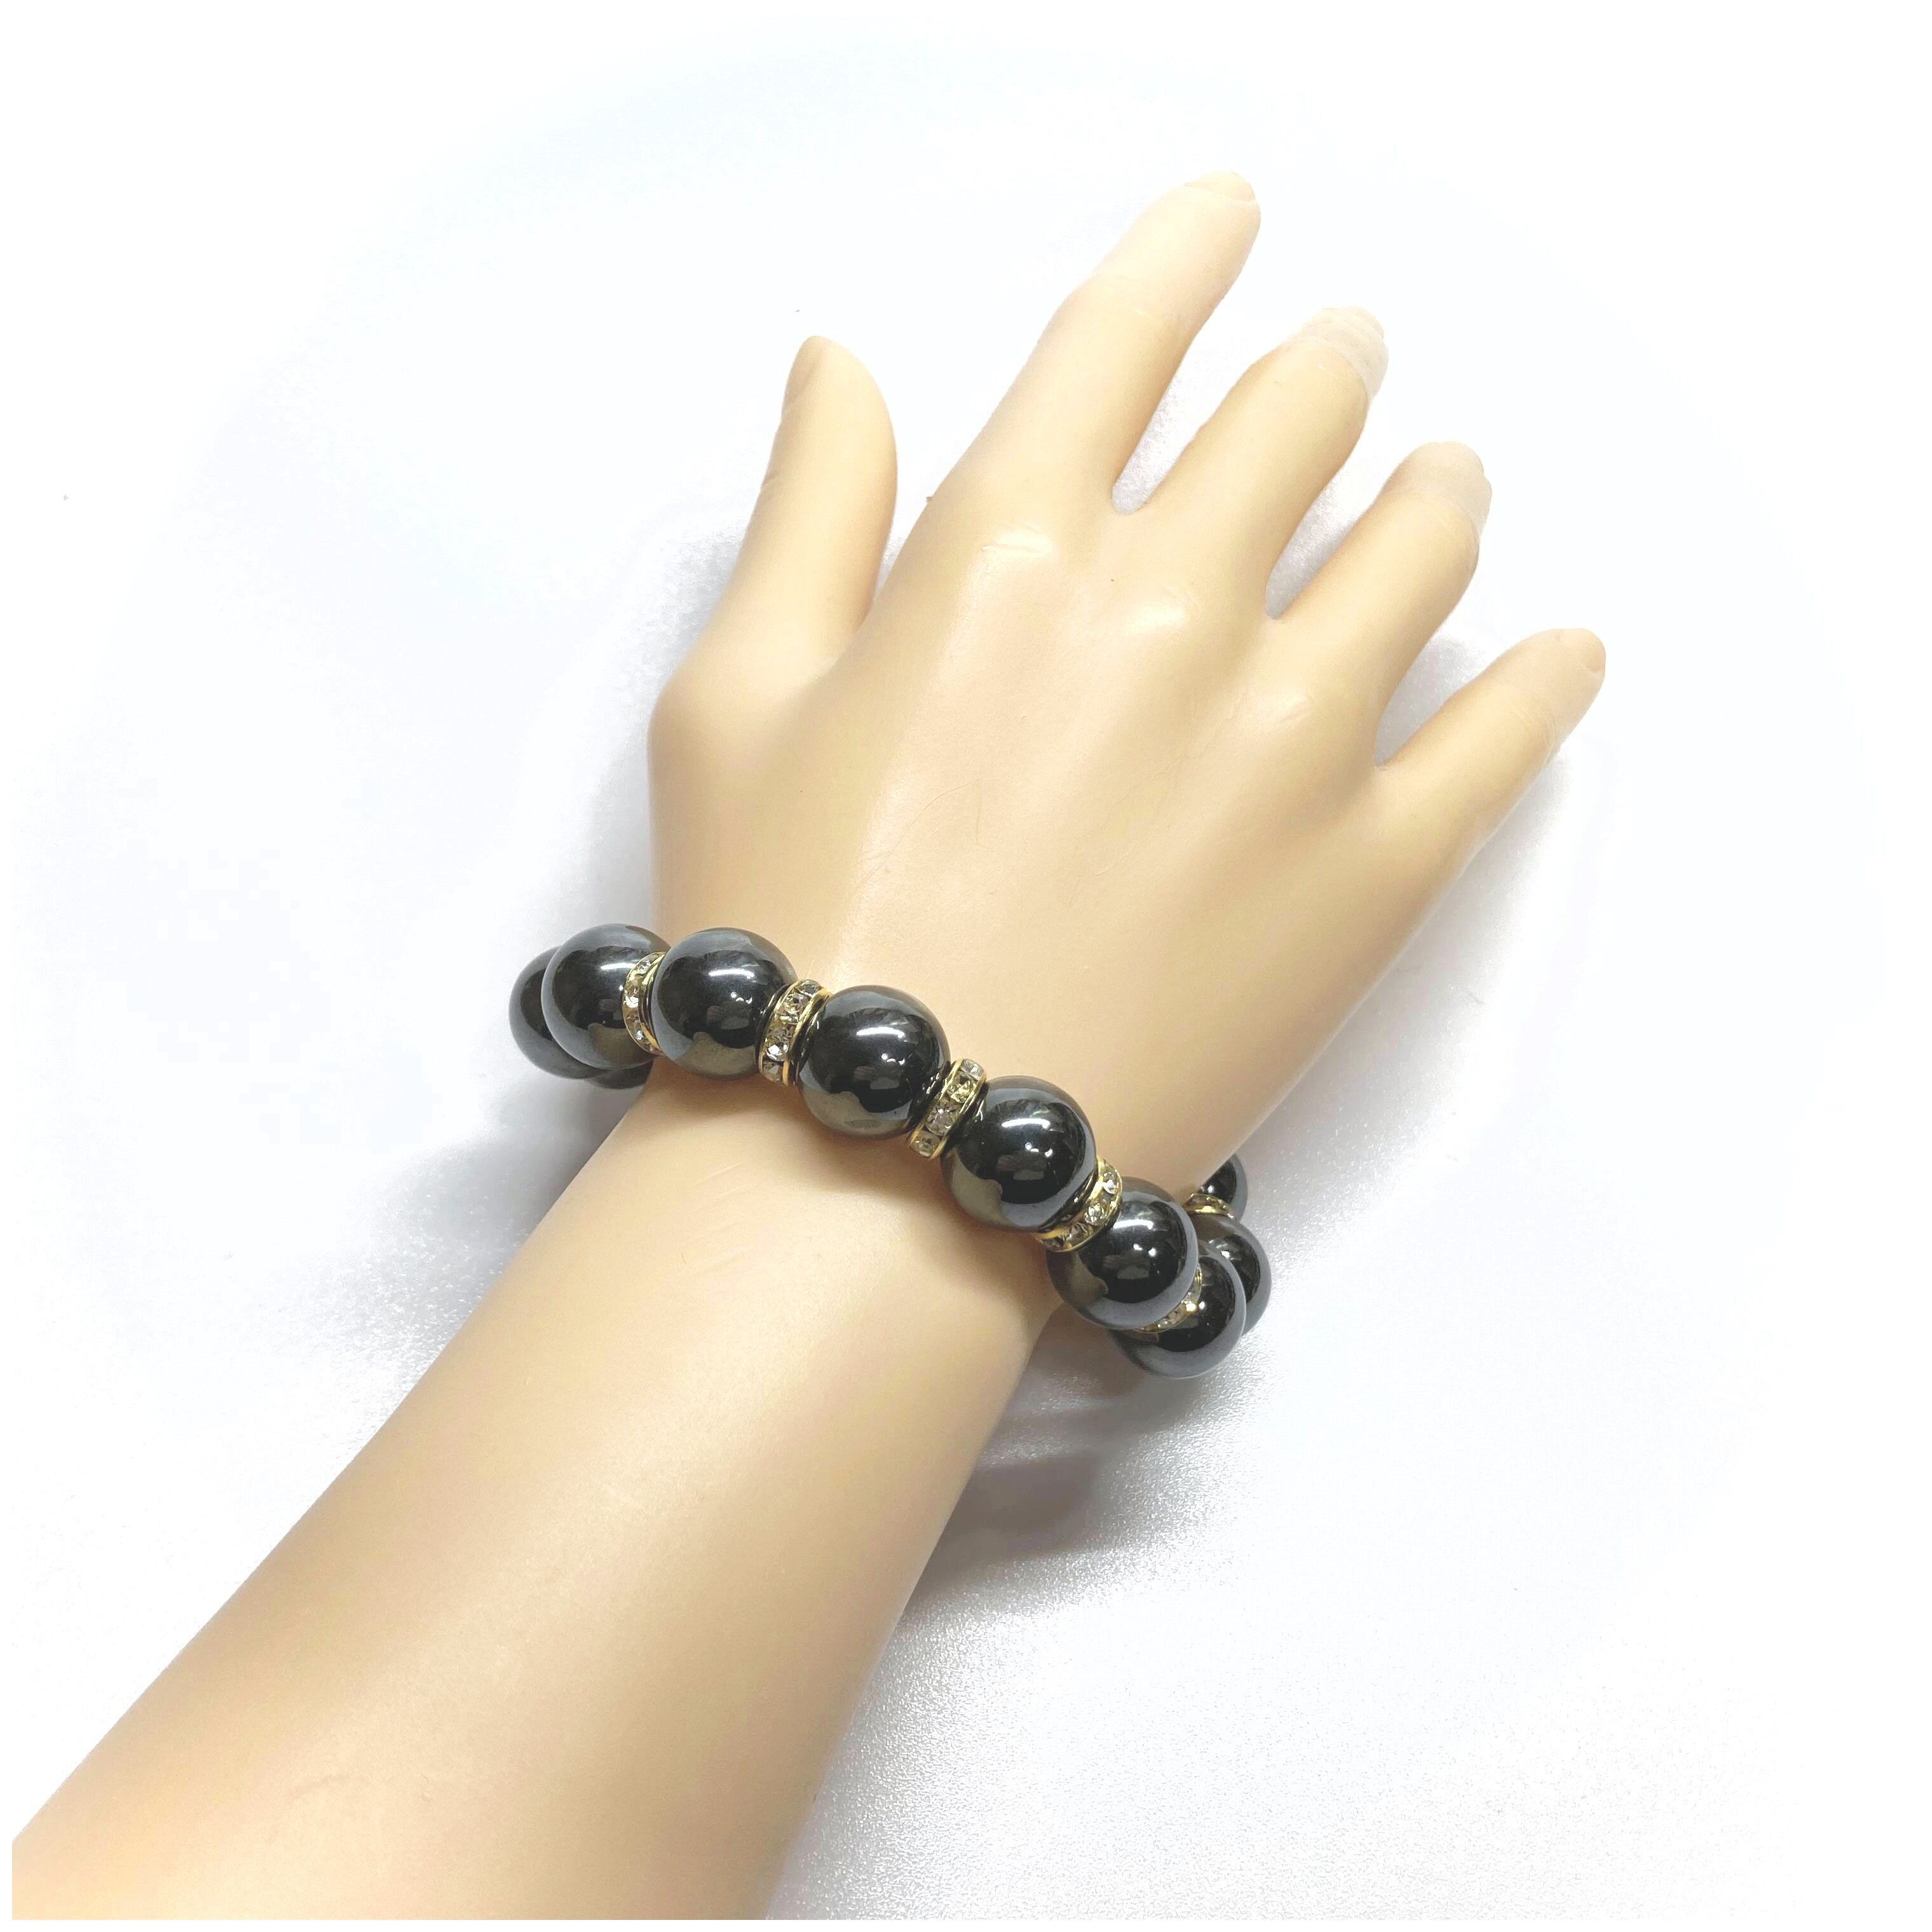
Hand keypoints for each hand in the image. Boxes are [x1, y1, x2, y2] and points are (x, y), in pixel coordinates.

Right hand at [648, 172, 1602, 1187]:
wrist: (893, 1157)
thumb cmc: (785, 925)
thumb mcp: (733, 697)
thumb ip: (808, 508)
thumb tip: (841, 361)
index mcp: (1010, 550)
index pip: (1126, 335)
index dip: (1187, 248)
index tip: (1232, 215)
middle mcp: (1173, 610)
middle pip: (1300, 415)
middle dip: (1324, 363)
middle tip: (1338, 363)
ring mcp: (1292, 740)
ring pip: (1426, 546)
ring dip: (1437, 487)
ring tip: (1439, 482)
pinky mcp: (1374, 872)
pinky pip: (1506, 738)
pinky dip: (1549, 679)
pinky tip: (1563, 651)